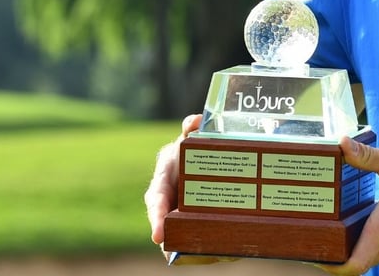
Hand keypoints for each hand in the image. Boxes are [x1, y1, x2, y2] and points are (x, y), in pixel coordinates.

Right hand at [145, 114, 236, 264]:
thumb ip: (191, 128)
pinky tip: (223, 252)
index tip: (158, 236)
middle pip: (166, 224)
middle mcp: (169, 201)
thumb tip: (194, 121)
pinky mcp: (196, 221)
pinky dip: (207, 246)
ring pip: (182, 233)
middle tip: (174, 252)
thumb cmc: (190, 147)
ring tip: (201, 256)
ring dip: (189, 246)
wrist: (200, 157)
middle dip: (170, 239)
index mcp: (162, 181)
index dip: (156, 218)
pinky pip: (200, 235)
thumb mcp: (188, 136)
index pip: (156, 201)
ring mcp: (181, 213)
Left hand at [317, 136, 378, 274]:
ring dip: (353, 250)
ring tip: (335, 230)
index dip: (331, 267)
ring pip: (371, 257)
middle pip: (357, 263)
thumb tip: (342, 144)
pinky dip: (368, 244)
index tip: (315, 256)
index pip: (353, 266)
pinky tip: (361, 224)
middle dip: (336, 256)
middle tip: (317, 238)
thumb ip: (366, 156)